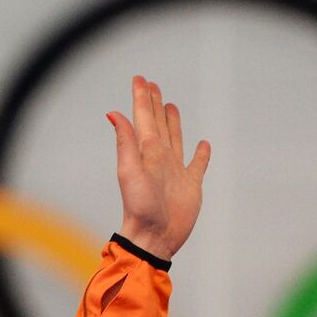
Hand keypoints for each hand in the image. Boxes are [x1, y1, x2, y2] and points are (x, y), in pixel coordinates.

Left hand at [107, 75, 210, 260]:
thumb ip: (125, 142)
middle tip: (153, 85)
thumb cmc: (140, 207)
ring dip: (174, 123)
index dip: (142, 98)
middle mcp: (161, 158)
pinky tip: (203, 145)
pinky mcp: (191, 186)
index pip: (143, 118)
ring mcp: (176, 172)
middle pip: (159, 124)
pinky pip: (197, 165)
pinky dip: (201, 154)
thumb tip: (113, 113)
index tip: (141, 79)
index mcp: (147, 152)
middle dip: (155, 105)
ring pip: (176, 139)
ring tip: (171, 107)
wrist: (154, 237)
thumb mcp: (129, 171)